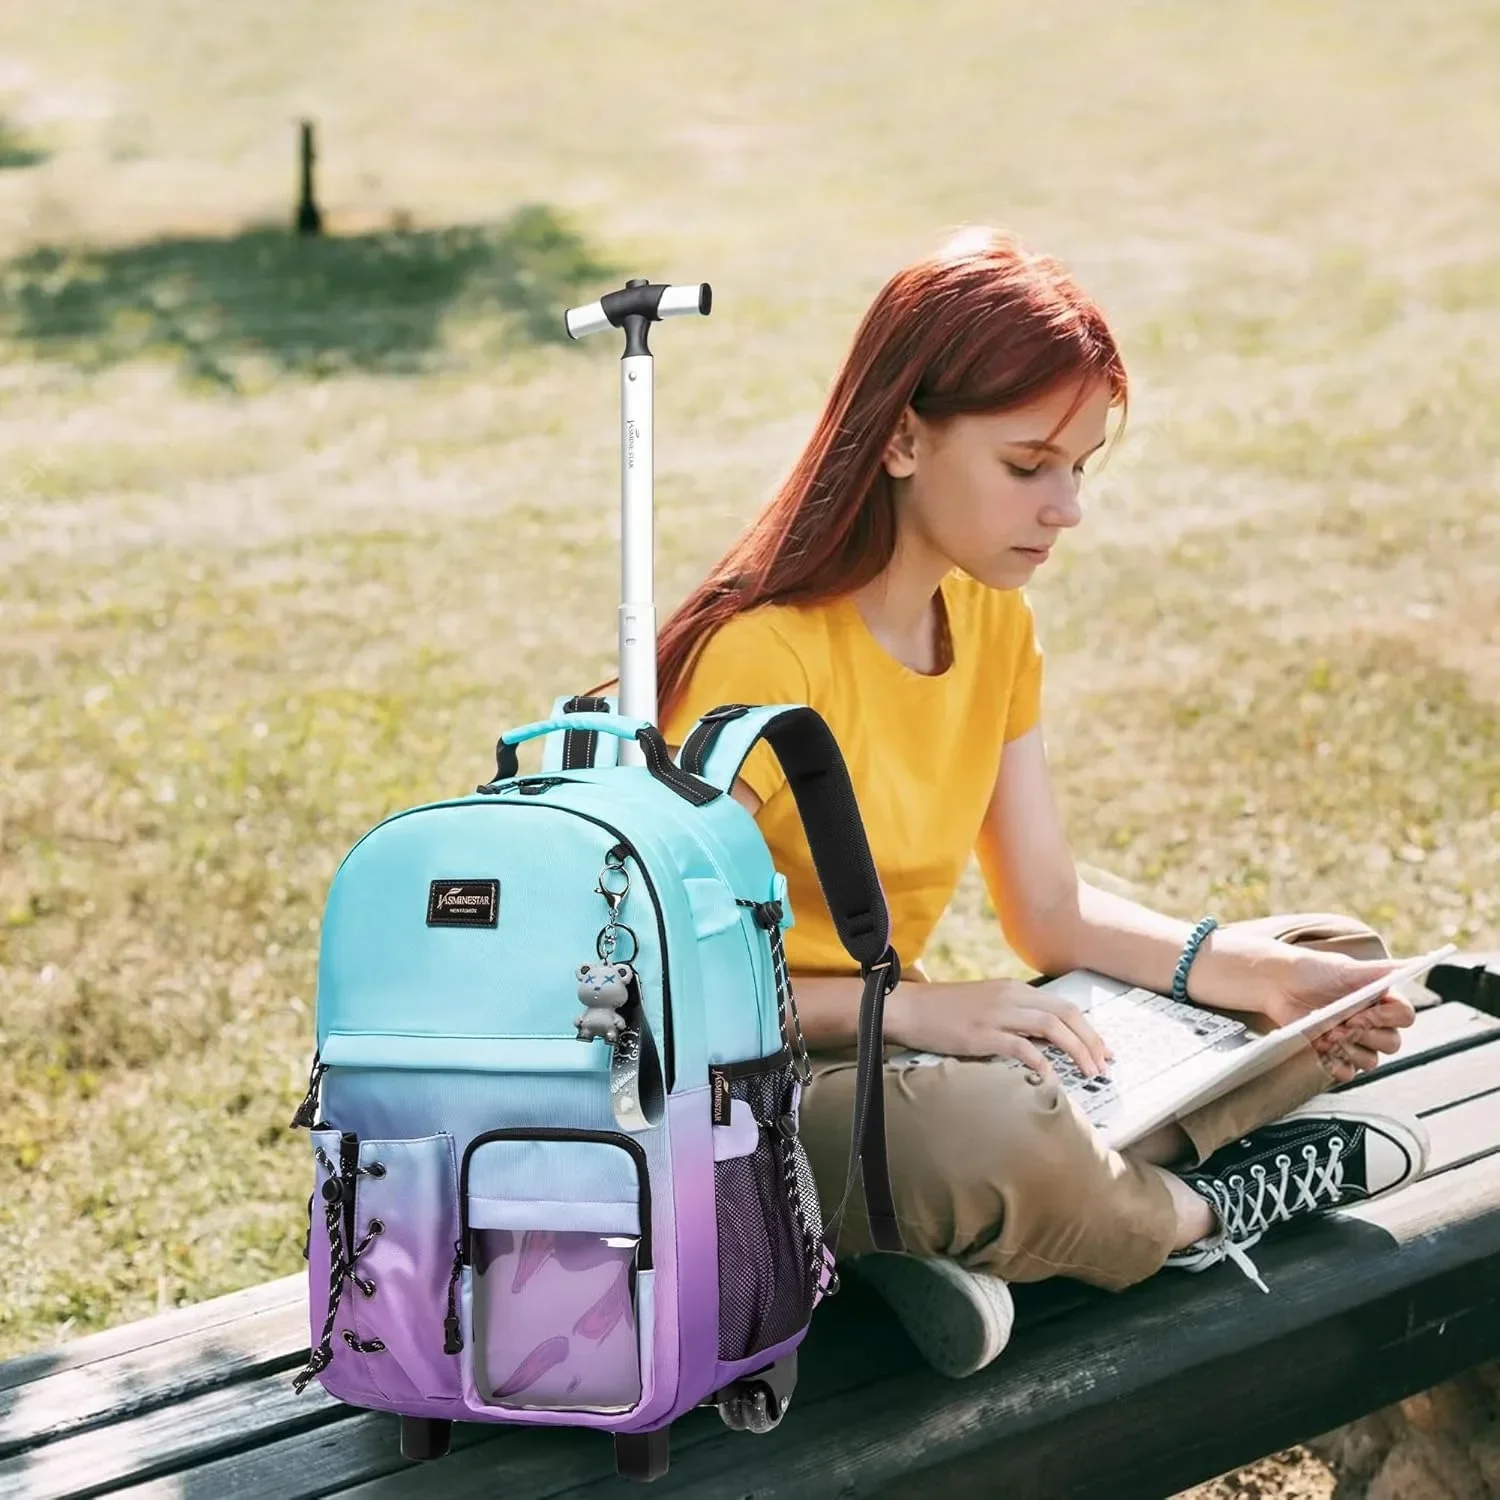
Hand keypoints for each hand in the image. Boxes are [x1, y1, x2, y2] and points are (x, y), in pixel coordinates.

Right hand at [886, 978, 1112, 1078]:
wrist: (908, 1008)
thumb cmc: (944, 1011)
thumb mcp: (986, 1006)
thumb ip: (1015, 1018)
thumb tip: (1044, 1043)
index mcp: (1013, 989)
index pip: (1064, 1006)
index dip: (1089, 1030)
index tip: (1102, 1051)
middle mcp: (1010, 996)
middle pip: (1067, 1014)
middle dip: (1092, 1041)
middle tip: (1104, 1065)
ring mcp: (997, 1014)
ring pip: (1052, 1027)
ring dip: (1077, 1051)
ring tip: (1089, 1072)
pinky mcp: (981, 1034)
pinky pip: (1021, 1046)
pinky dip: (1041, 1061)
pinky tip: (1050, 1076)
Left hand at [1256, 949, 1417, 1084]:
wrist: (1279, 983)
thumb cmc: (1314, 970)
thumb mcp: (1346, 968)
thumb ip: (1381, 970)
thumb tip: (1417, 963)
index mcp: (1382, 1000)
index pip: (1404, 1016)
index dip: (1386, 1017)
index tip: (1361, 1012)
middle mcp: (1373, 1023)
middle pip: (1392, 1043)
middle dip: (1366, 1035)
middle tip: (1340, 1026)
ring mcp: (1355, 1041)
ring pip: (1371, 1060)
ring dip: (1350, 1050)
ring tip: (1326, 1035)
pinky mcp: (1335, 1055)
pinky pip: (1348, 1072)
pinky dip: (1337, 1065)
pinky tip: (1323, 1051)